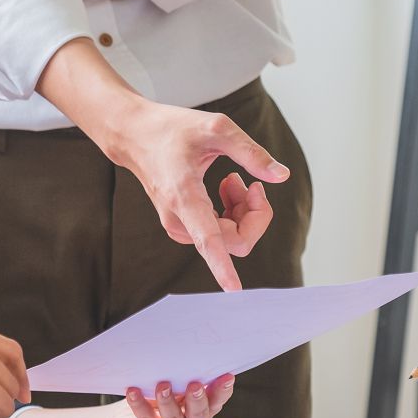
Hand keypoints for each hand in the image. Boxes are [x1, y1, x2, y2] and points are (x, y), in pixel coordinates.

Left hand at [106, 375, 235, 417]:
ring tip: (162, 385)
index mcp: (203, 410)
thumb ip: (184, 379)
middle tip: (195, 385)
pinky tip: (133, 392)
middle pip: (200, 413)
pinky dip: (140, 405)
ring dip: (168, 401)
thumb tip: (187, 357)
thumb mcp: (175, 388)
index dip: (223, 390)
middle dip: (197, 399)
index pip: (217, 400)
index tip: (227, 376)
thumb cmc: (156, 400)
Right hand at [111, 101, 282, 290]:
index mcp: (185, 197)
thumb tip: (281, 176)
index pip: (208, 241)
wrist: (136, 136)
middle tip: (252, 183)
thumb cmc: (172, 129)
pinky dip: (232, 214)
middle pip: (236, 241)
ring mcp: (179, 227)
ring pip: (231, 240)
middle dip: (255, 215)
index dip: (223, 266)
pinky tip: (224, 188)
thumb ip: (251, 153)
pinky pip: (221, 235)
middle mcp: (179, 220)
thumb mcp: (216, 128)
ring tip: (233, 180)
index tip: (234, 289)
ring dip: (243, 212)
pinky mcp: (183, 227)